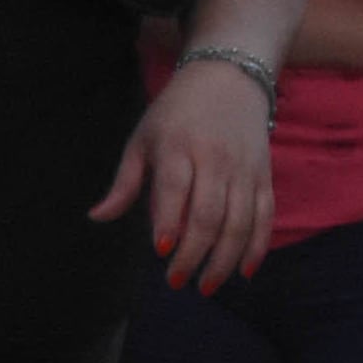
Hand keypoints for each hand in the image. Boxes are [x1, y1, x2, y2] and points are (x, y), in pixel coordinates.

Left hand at [95, 53, 273, 292]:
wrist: (229, 77)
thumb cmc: (176, 113)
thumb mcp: (143, 138)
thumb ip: (125, 183)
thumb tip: (97, 217)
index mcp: (178, 146)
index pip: (176, 188)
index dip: (170, 221)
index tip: (162, 251)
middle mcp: (214, 158)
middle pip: (209, 213)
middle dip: (194, 253)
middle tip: (177, 281)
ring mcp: (243, 169)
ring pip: (240, 221)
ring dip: (224, 260)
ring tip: (206, 285)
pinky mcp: (263, 176)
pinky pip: (265, 217)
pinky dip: (257, 247)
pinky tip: (244, 272)